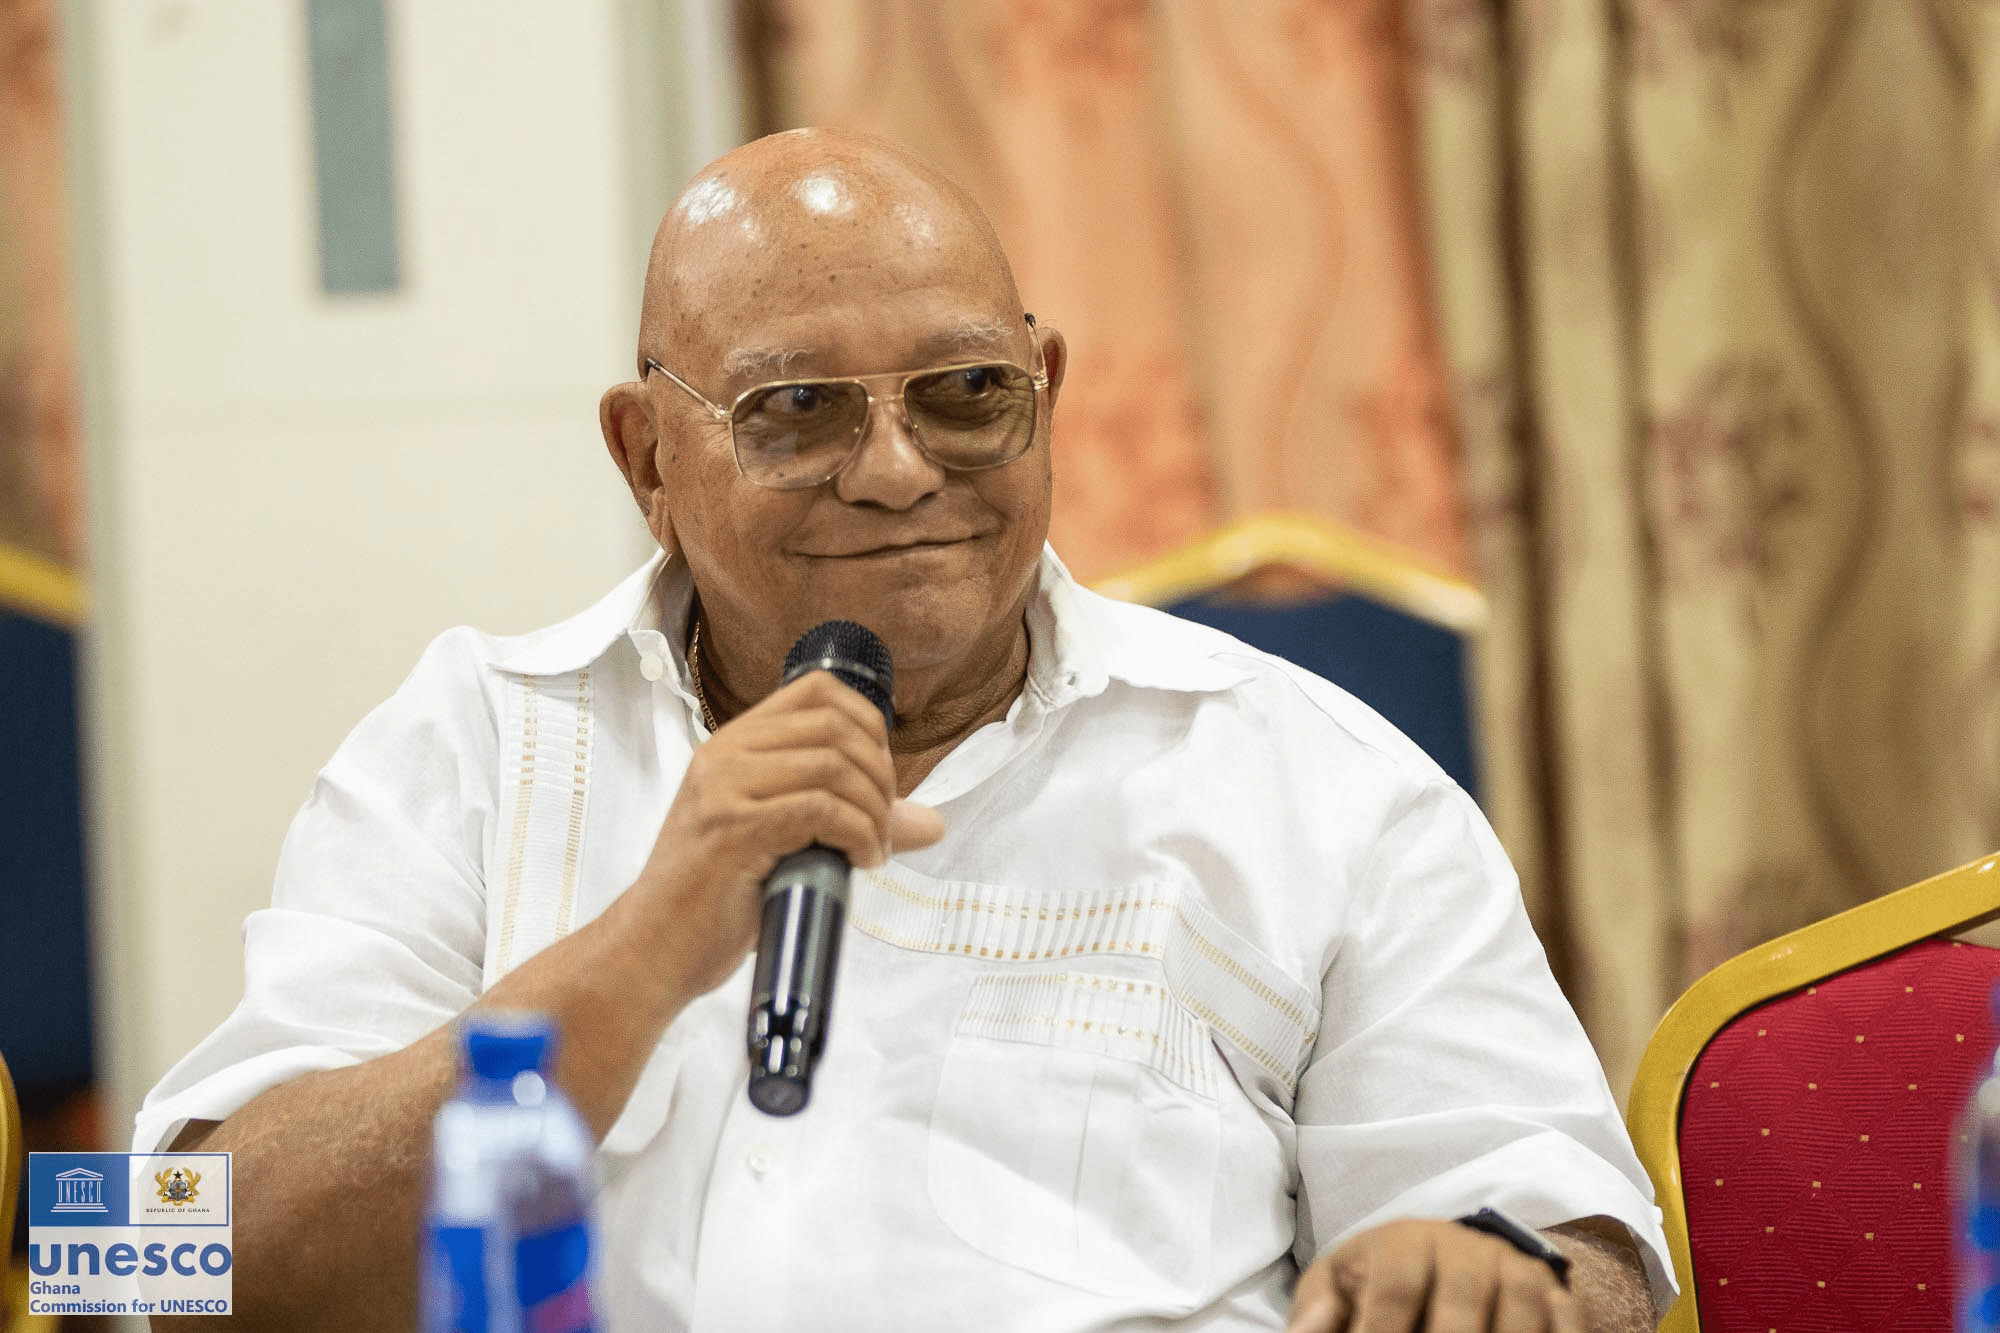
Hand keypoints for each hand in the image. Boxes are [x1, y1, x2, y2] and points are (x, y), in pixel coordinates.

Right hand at [626, 670, 944, 1001]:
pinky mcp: (734, 830)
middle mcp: (726, 755)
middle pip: (836, 727)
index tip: (880, 777)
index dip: (868, 724)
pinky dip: (858, 835)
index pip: (818, 690)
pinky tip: (859, 863)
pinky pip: (822, 809)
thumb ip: (850, 819)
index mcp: (734, 746)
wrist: (653, 949)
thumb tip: (930, 822)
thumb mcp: (786, 843)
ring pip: (834, 766)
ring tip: (871, 850)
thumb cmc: (715, 901)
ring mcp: (725, 790)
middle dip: (881, 776)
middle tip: (883, 825)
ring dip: (873, 812)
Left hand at [1287, 1218, 1578, 1332]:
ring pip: (1520, 1316)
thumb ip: (1317, 1312)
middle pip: (1461, 1309)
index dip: (1382, 1332)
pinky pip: (1567, 1322)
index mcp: (1404, 1244)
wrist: (1451, 1255)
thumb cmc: (1380, 1279)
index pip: (1395, 1293)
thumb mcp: (1340, 1285)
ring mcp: (1517, 1272)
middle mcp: (1467, 1250)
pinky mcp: (1557, 1296)